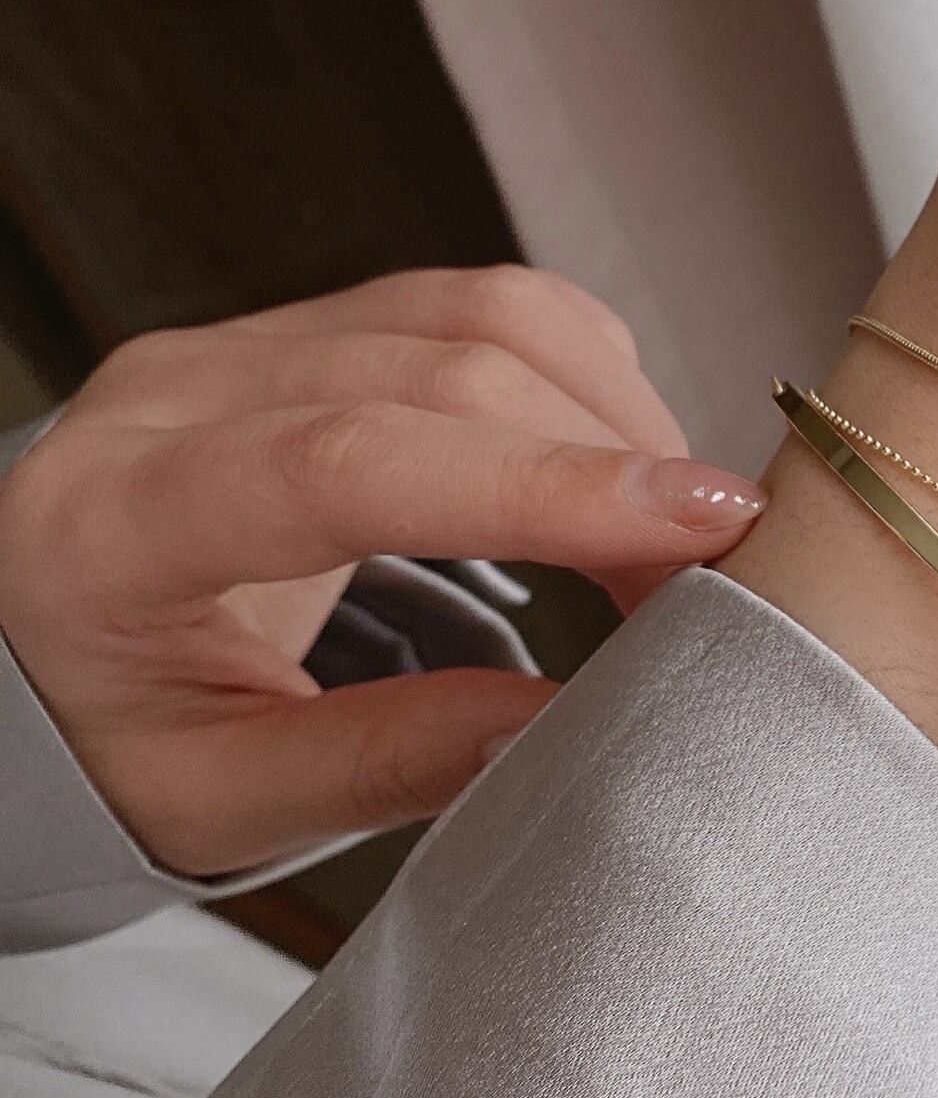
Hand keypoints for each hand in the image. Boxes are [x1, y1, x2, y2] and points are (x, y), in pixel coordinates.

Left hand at [0, 267, 764, 876]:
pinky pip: (475, 299)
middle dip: (608, 459)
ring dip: (608, 402)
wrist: (34, 628)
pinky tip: (611, 448)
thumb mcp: (211, 799)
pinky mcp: (313, 323)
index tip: (692, 528)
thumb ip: (379, 762)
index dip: (537, 485)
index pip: (348, 463)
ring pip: (475, 309)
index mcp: (118, 519)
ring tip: (672, 520)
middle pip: (441, 369)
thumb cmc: (102, 730)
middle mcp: (178, 390)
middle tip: (709, 574)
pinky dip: (575, 363)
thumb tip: (560, 724)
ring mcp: (248, 338)